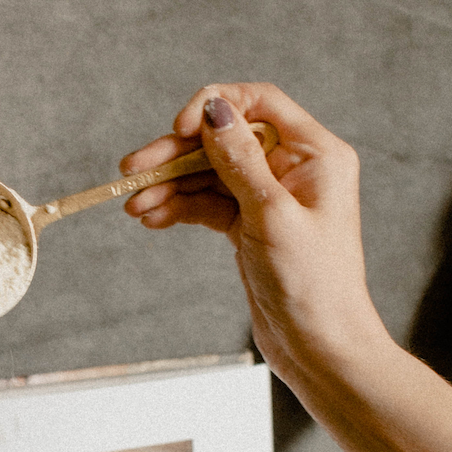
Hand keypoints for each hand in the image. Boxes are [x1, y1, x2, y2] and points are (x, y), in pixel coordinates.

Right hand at [120, 83, 383, 380]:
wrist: (319, 347)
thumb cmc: (312, 285)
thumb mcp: (271, 215)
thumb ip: (240, 161)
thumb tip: (214, 110)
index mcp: (314, 154)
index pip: (258, 104)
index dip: (214, 107)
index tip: (177, 128)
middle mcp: (293, 169)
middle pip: (224, 141)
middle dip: (176, 154)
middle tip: (131, 170)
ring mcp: (269, 198)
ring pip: (209, 175)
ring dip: (169, 186)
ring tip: (134, 206)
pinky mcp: (250, 227)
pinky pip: (208, 205)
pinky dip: (180, 209)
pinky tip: (152, 218)